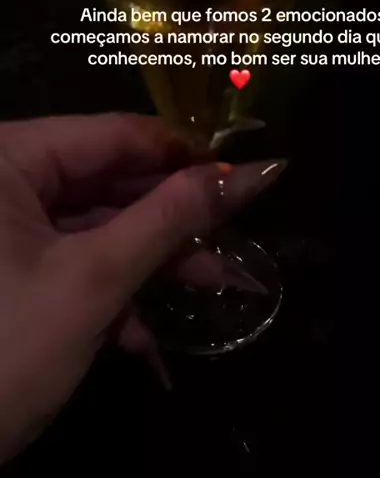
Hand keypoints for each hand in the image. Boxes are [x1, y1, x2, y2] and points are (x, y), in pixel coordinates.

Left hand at [0, 113, 282, 463]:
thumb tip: (251, 172)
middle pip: (106, 178)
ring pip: (94, 223)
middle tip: (232, 233)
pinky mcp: (8, 269)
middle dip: (169, 216)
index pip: (114, 133)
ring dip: (147, 258)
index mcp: (9, 157)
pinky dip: (108, 288)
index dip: (182, 152)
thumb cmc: (6, 349)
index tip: (240, 174)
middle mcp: (4, 179)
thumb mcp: (95, 279)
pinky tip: (142, 333)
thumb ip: (171, 219)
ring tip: (210, 283)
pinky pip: (70, 258)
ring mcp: (4, 227)